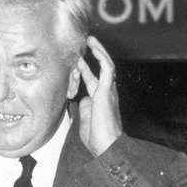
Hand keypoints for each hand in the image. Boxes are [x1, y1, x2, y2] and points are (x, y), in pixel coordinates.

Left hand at [74, 35, 121, 156]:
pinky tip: (96, 47)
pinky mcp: (107, 90)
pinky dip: (102, 56)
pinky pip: (107, 68)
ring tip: (91, 40)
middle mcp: (107, 94)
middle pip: (101, 71)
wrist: (108, 146)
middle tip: (85, 46)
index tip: (78, 64)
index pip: (94, 82)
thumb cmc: (99, 140)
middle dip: (94, 58)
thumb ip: (83, 110)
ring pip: (107, 66)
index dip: (86, 72)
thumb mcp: (85, 123)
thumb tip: (81, 99)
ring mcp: (108, 91)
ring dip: (99, 52)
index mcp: (101, 102)